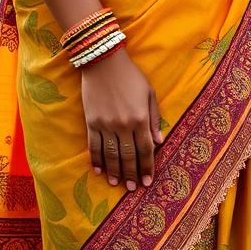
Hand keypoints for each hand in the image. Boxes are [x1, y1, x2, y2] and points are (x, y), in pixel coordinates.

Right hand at [81, 48, 162, 190]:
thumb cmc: (130, 75)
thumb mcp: (149, 93)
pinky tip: (99, 170)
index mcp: (140, 117)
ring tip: (117, 184)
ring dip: (114, 171)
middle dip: (132, 174)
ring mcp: (105, 124)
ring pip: (110, 155)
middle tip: (133, 188)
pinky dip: (96, 159)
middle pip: (128, 156)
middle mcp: (123, 124)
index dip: (147, 167)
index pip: (145, 149)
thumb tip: (160, 142)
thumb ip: (154, 118)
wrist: (103, 61)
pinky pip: (93, 145)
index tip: (148, 181)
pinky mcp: (91, 121)